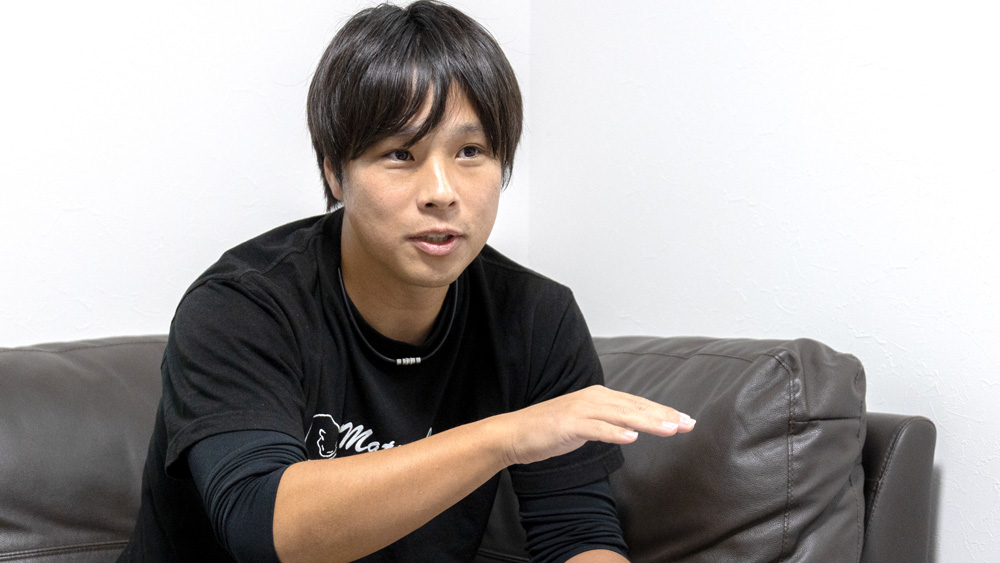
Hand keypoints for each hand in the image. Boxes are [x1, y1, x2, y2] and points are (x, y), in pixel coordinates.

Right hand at [496, 385, 694, 465]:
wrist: (513, 433)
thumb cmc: (548, 430)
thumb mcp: (583, 423)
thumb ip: (607, 421)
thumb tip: (632, 428)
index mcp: (598, 397)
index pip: (637, 404)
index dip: (662, 411)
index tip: (685, 421)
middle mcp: (592, 399)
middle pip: (634, 407)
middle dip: (664, 415)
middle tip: (689, 424)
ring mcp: (580, 411)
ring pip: (621, 415)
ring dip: (647, 422)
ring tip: (670, 429)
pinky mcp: (568, 425)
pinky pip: (596, 429)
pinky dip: (614, 433)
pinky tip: (631, 438)